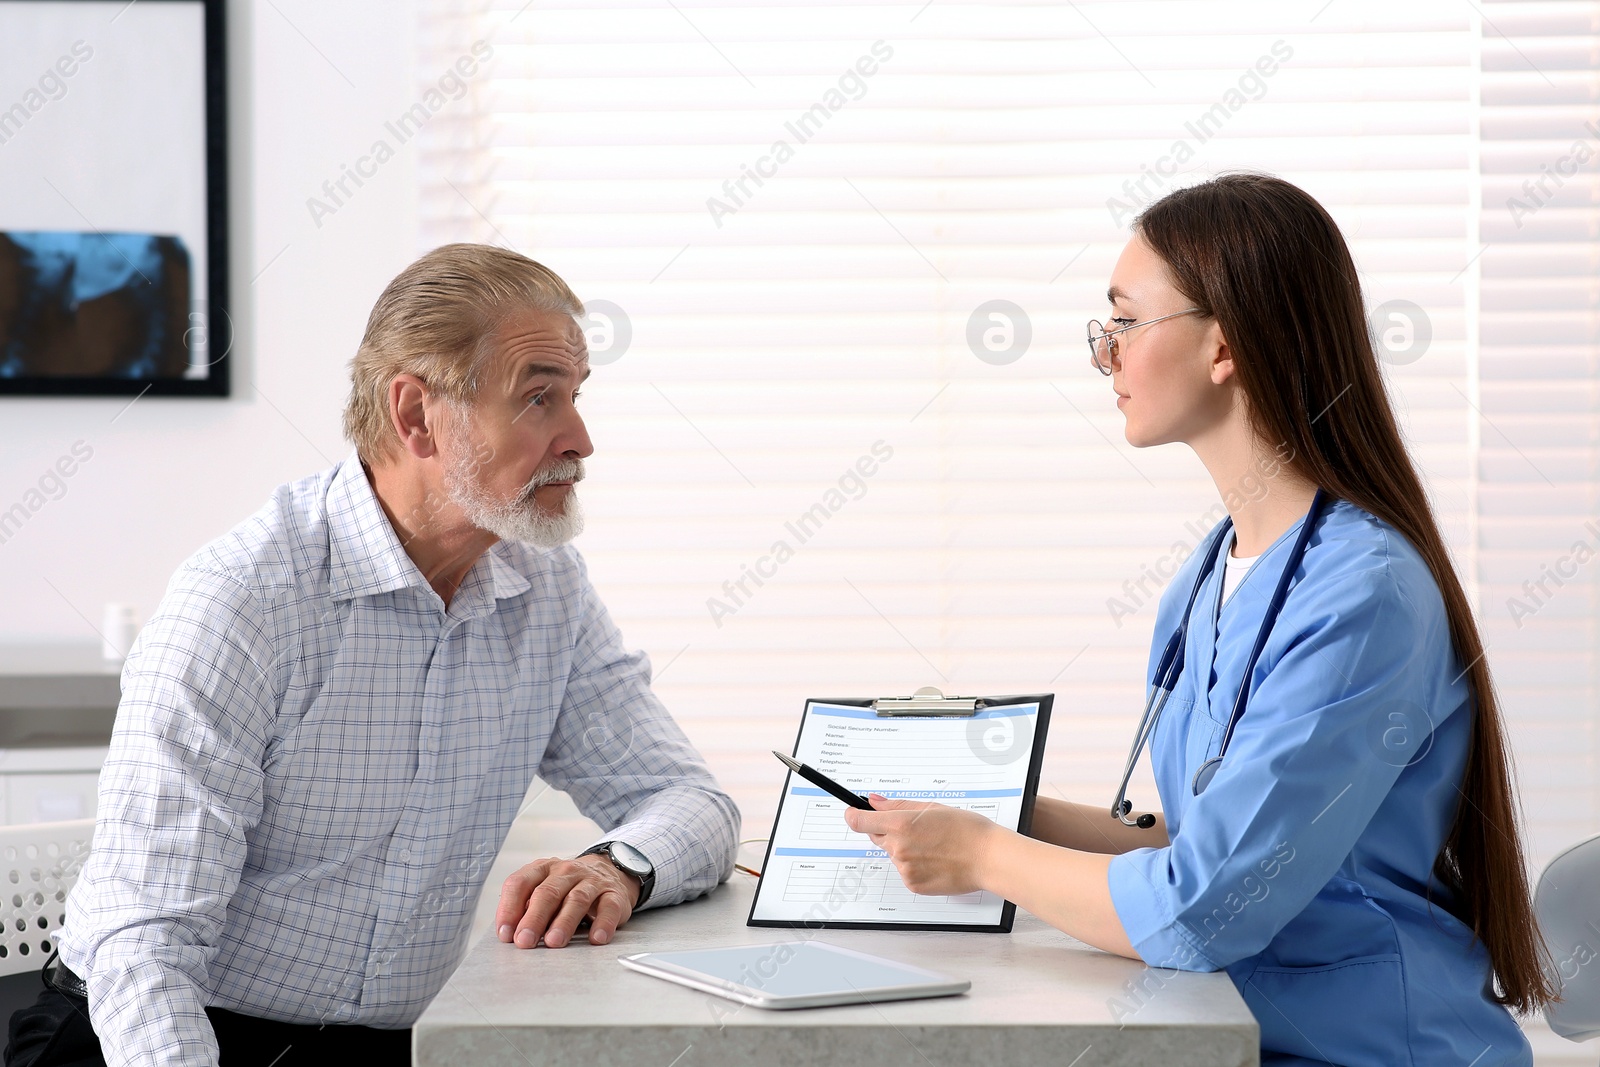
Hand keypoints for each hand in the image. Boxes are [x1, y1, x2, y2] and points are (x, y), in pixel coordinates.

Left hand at [496, 853, 638, 948]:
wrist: (609, 872)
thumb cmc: (567, 889)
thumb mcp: (543, 890)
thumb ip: (525, 908)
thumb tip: (509, 934)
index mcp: (542, 869)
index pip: (520, 883)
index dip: (509, 908)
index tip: (505, 934)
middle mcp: (566, 871)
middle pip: (547, 893)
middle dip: (534, 919)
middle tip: (525, 942)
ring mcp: (592, 881)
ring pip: (577, 899)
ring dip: (564, 922)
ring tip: (554, 942)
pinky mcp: (614, 894)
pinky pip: (609, 908)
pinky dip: (603, 923)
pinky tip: (596, 938)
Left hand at [843, 793, 1000, 895]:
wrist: (987, 857)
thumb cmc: (966, 829)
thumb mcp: (931, 807)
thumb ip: (898, 805)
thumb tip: (874, 801)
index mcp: (901, 824)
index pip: (860, 821)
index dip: (854, 816)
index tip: (852, 813)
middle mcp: (898, 848)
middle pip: (878, 838)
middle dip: (890, 832)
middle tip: (917, 829)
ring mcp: (904, 869)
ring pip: (894, 855)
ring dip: (905, 849)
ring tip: (934, 846)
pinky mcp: (913, 885)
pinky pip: (905, 872)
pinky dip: (916, 866)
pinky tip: (936, 860)